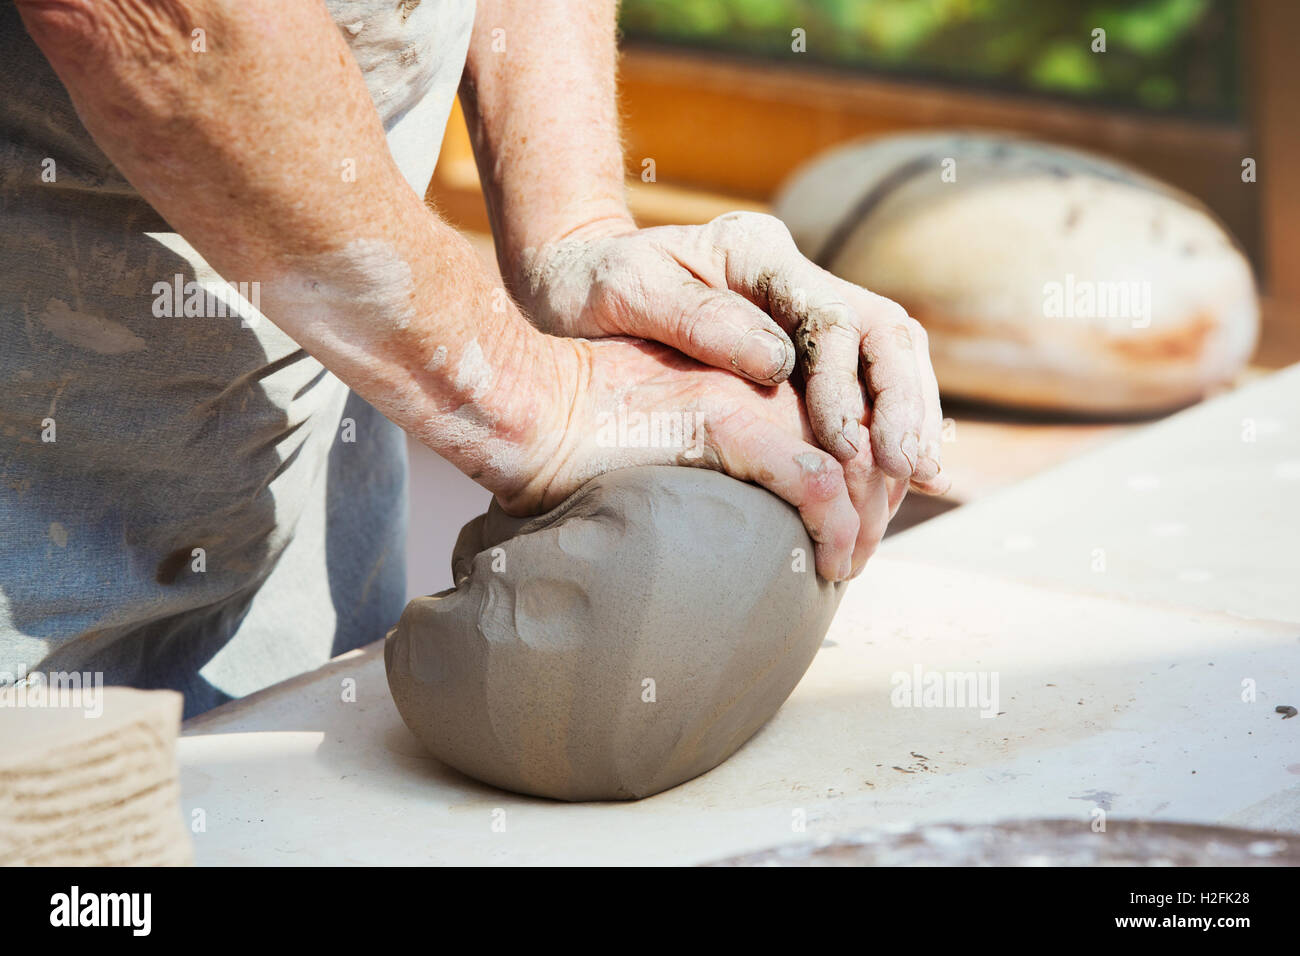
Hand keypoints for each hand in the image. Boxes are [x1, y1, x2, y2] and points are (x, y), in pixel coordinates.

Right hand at [496, 335, 908, 581]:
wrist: (526, 408)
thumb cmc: (581, 433)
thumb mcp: (666, 430)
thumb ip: (717, 451)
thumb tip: (744, 503)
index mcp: (752, 372)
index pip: (843, 419)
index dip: (866, 476)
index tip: (858, 527)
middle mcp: (761, 377)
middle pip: (859, 439)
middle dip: (874, 505)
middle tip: (860, 557)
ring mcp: (747, 396)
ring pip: (850, 462)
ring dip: (862, 525)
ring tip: (845, 568)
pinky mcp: (725, 424)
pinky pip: (813, 482)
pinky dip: (834, 529)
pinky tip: (830, 564)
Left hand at [516, 211, 948, 494]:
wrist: (570, 283)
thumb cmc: (588, 286)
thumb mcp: (625, 290)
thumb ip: (697, 318)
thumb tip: (779, 364)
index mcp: (756, 253)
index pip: (833, 319)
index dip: (852, 388)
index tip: (852, 451)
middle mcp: (791, 277)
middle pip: (883, 332)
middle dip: (905, 402)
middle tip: (911, 470)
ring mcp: (798, 310)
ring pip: (886, 357)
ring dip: (907, 417)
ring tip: (913, 480)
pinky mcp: (796, 348)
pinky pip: (859, 384)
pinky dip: (880, 427)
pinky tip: (888, 475)